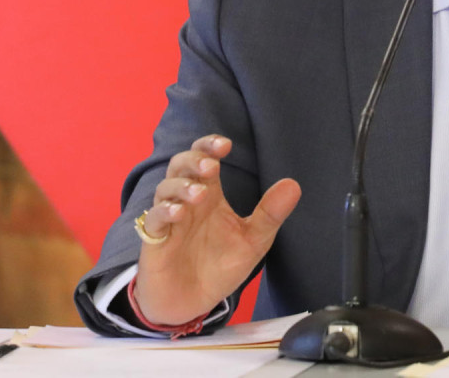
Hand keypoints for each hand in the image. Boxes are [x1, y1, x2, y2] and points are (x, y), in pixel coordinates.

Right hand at [132, 135, 300, 325]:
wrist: (193, 304)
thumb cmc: (219, 267)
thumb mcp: (252, 241)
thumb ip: (270, 214)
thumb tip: (294, 184)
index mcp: (210, 195)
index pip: (204, 158)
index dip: (210, 145)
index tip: (226, 146)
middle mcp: (188, 201)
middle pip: (181, 165)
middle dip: (194, 160)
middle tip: (212, 167)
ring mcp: (169, 219)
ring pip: (165, 188)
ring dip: (181, 186)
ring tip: (200, 193)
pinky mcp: (155, 241)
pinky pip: (153, 219)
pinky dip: (164, 211)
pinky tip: (179, 213)